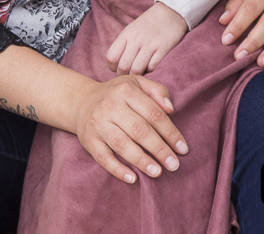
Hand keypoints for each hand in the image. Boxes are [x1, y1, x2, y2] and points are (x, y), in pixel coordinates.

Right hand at [71, 74, 188, 183]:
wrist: (81, 101)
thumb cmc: (117, 95)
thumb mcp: (136, 83)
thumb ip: (157, 91)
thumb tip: (171, 109)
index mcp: (125, 90)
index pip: (153, 113)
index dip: (170, 132)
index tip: (182, 149)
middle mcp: (110, 106)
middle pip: (139, 130)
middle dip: (159, 149)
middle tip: (174, 165)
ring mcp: (98, 124)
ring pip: (122, 144)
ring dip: (141, 160)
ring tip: (157, 172)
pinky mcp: (89, 140)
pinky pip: (103, 158)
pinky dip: (118, 169)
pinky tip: (133, 178)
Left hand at [105, 2, 187, 74]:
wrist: (170, 12)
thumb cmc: (148, 23)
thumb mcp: (131, 30)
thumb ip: (124, 45)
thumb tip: (116, 64)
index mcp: (126, 34)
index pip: (111, 57)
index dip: (112, 67)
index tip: (117, 68)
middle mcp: (136, 39)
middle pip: (123, 66)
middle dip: (124, 74)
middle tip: (128, 74)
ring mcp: (150, 43)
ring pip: (137, 69)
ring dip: (137, 74)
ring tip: (138, 72)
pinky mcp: (163, 48)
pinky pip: (152, 67)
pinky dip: (149, 70)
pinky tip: (150, 65)